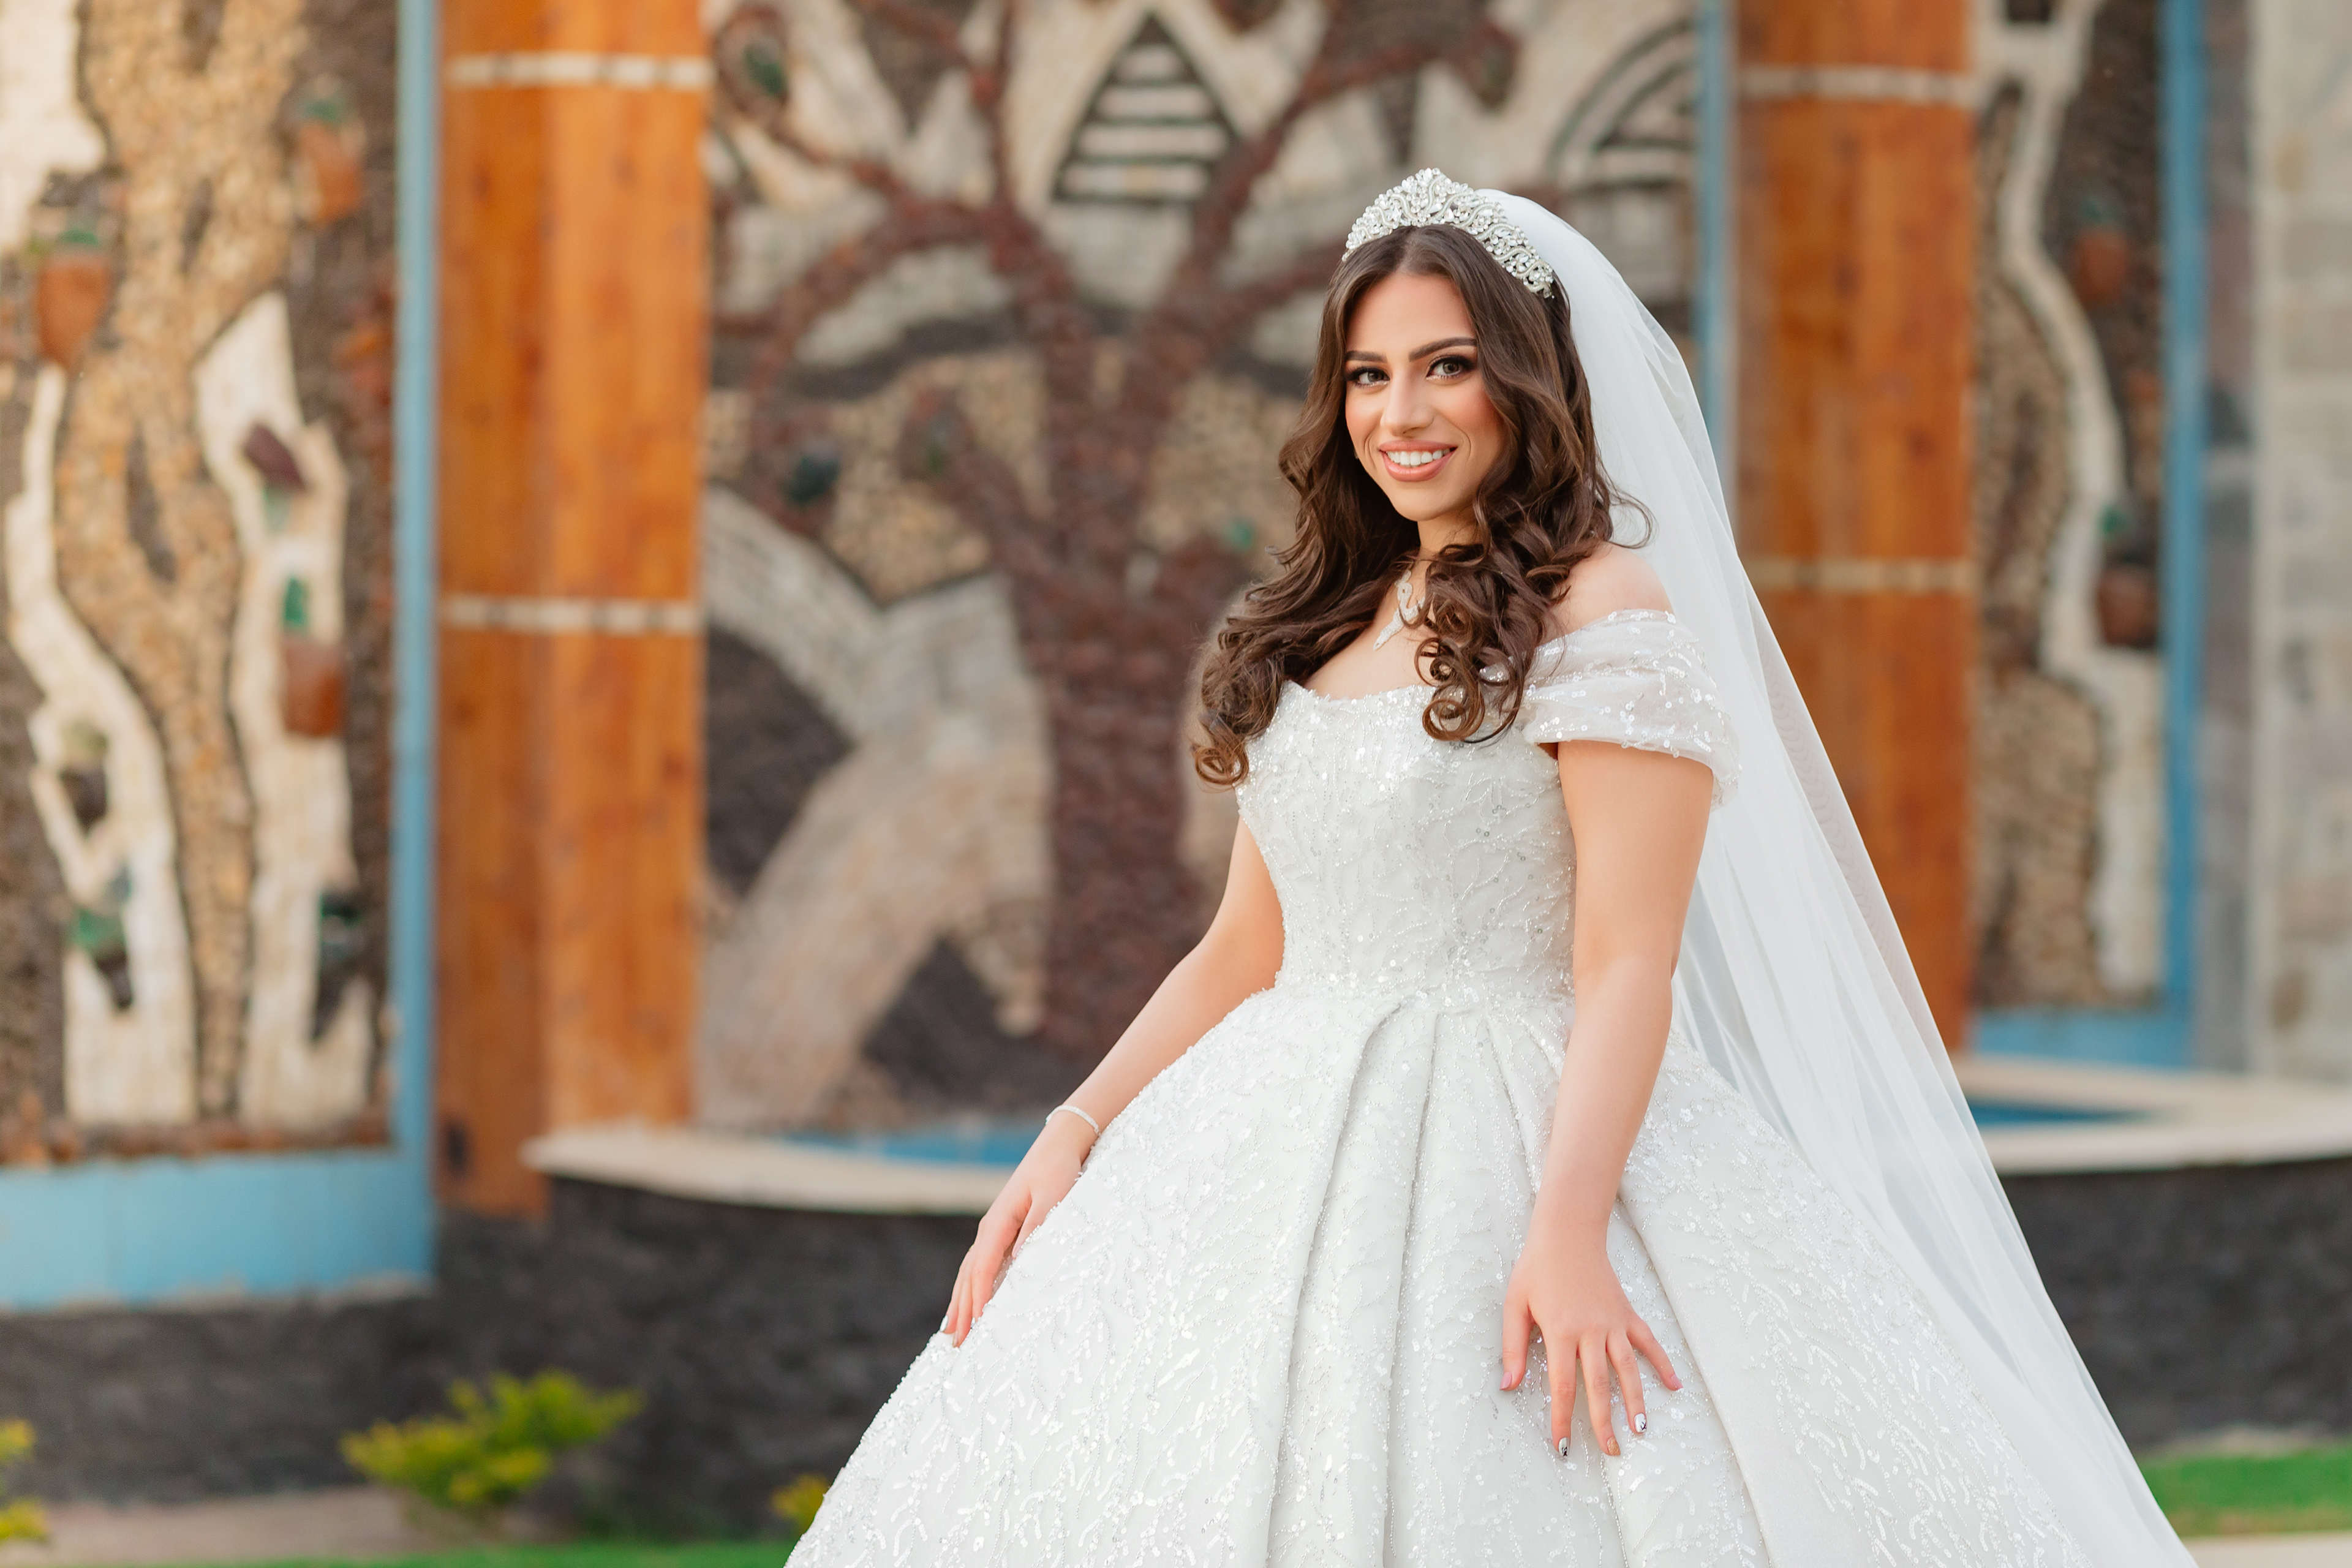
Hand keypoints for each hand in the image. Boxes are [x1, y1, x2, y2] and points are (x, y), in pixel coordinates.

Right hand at [944, 1112, 1094, 1345]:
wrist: (1058, 1145)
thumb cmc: (1058, 1170)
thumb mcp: (1053, 1196)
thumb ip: (1037, 1227)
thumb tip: (1019, 1260)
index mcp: (998, 1223)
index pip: (982, 1270)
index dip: (977, 1300)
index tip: (975, 1328)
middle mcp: (990, 1229)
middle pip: (968, 1277)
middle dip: (962, 1311)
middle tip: (956, 1345)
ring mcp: (995, 1230)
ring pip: (970, 1273)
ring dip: (961, 1303)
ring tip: (952, 1333)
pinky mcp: (1004, 1231)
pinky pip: (981, 1265)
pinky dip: (970, 1287)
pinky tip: (969, 1301)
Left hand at [1499, 1219, 1679, 1456]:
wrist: (1567, 1233)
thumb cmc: (1536, 1268)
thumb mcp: (1515, 1304)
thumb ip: (1513, 1347)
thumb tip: (1509, 1385)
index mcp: (1561, 1331)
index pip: (1562, 1386)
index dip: (1562, 1420)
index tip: (1563, 1447)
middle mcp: (1591, 1331)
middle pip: (1600, 1386)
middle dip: (1604, 1422)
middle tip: (1612, 1452)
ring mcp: (1613, 1323)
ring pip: (1628, 1369)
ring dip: (1637, 1401)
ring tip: (1641, 1430)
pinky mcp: (1627, 1314)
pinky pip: (1648, 1342)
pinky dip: (1662, 1363)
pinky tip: (1675, 1386)